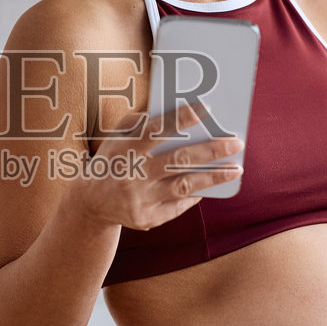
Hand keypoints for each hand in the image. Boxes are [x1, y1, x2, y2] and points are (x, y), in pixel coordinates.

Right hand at [73, 102, 242, 231]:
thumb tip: (171, 106)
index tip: (206, 109)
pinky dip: (195, 195)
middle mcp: (132, 175)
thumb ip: (139, 121)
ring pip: (184, 185)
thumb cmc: (113, 160)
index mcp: (125, 149)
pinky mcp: (147, 219)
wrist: (90, 202)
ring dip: (213, 177)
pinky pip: (178, 205)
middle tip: (236, 143)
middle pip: (177, 160)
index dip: (180, 119)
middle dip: (210, 151)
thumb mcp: (116, 137)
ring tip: (236, 169)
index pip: (155, 130)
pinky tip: (211, 187)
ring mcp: (140, 199)